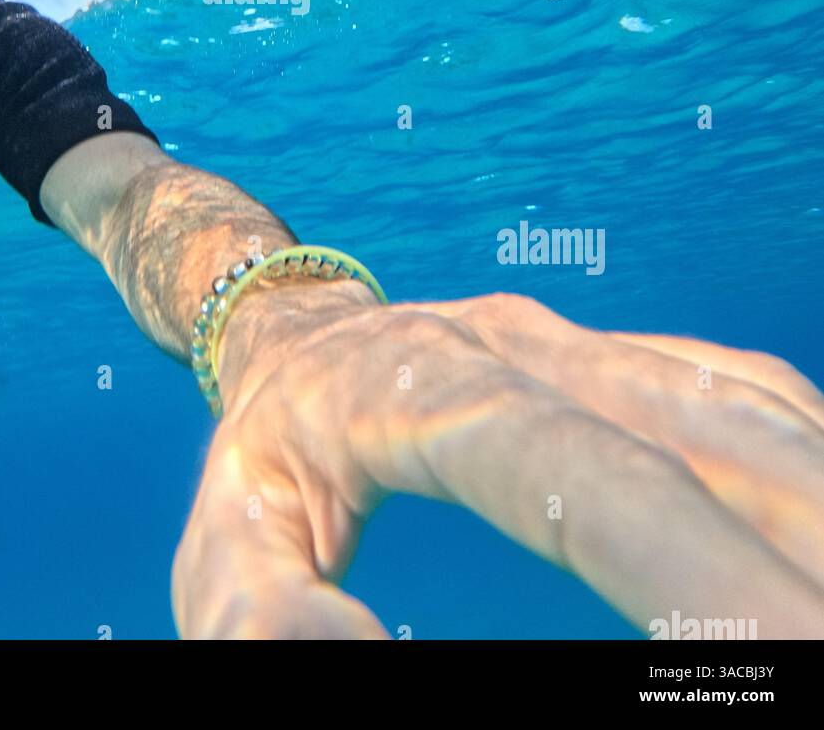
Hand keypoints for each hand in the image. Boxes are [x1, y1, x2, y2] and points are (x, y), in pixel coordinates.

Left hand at [171, 287, 823, 638]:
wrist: (292, 325)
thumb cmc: (264, 453)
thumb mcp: (222, 539)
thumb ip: (266, 611)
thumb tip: (362, 660)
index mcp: (425, 391)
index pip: (581, 476)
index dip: (691, 569)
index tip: (784, 655)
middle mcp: (524, 350)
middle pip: (701, 443)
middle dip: (802, 553)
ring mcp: (584, 344)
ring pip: (742, 410)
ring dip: (821, 505)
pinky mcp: (622, 355)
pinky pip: (742, 397)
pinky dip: (806, 462)